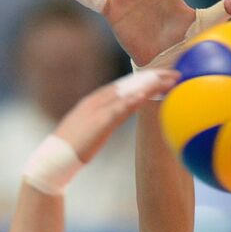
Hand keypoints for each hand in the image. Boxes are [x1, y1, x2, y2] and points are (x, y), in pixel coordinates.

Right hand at [53, 68, 179, 161]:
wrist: (53, 160)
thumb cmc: (74, 149)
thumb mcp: (96, 130)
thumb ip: (109, 119)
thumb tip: (124, 113)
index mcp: (96, 101)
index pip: (126, 85)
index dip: (146, 78)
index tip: (165, 74)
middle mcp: (97, 100)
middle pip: (130, 83)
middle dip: (154, 76)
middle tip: (177, 71)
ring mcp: (97, 109)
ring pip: (128, 91)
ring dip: (150, 84)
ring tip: (169, 79)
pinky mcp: (97, 122)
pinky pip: (119, 108)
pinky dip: (133, 100)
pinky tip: (147, 95)